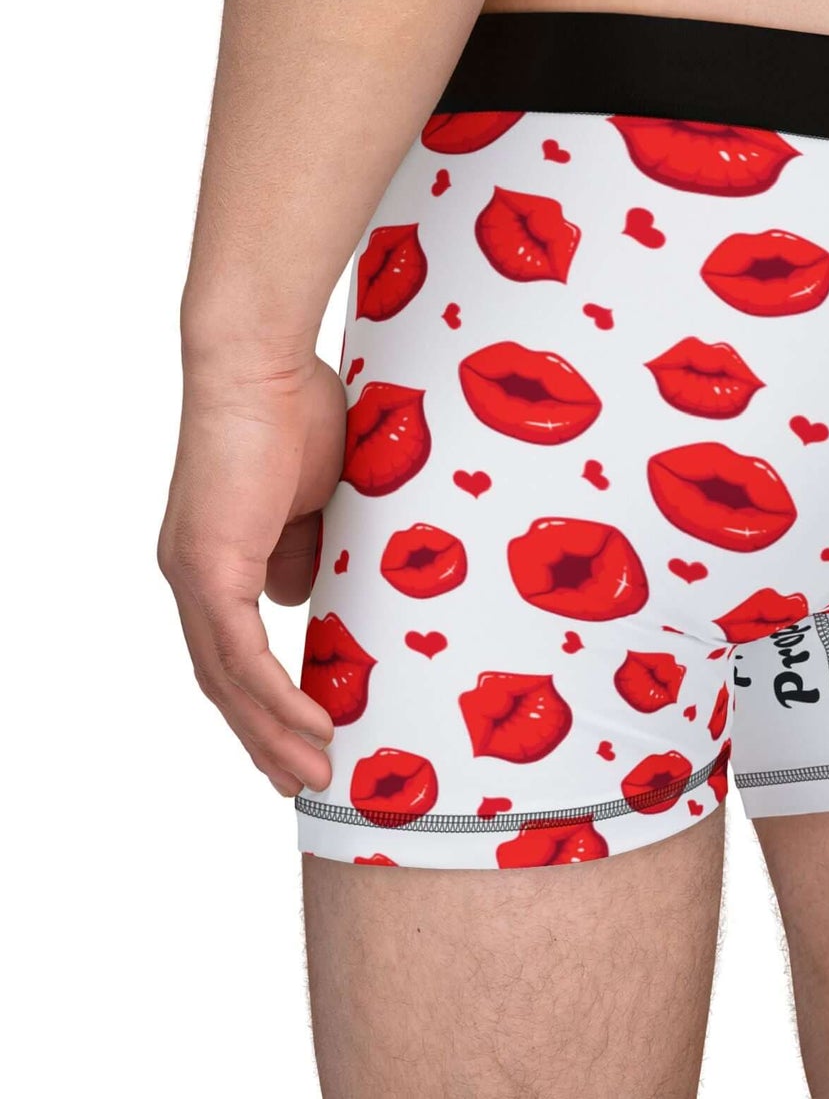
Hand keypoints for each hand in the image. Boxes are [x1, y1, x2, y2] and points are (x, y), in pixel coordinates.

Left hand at [158, 346, 346, 795]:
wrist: (259, 365)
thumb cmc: (295, 412)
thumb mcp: (318, 498)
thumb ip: (305, 550)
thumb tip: (303, 599)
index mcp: (215, 559)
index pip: (233, 650)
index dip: (263, 701)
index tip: (302, 735)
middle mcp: (193, 576)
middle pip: (223, 681)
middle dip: (263, 737)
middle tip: (301, 779)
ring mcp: (195, 575)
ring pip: (227, 680)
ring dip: (271, 733)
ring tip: (312, 773)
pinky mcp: (209, 567)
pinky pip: (241, 654)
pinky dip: (273, 698)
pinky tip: (305, 728)